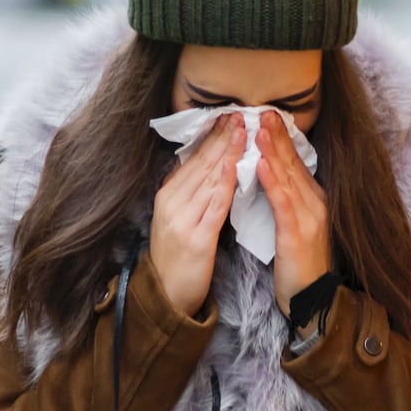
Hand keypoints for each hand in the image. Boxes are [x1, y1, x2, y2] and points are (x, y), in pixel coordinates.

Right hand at [150, 113, 242, 315]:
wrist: (167, 296)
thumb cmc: (177, 258)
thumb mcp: (177, 219)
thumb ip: (190, 193)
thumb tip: (208, 166)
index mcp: (167, 196)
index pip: (193, 160)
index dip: (212, 138)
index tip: (228, 117)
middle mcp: (172, 203)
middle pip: (202, 164)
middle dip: (222, 137)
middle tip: (240, 114)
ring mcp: (183, 220)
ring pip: (210, 179)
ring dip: (228, 152)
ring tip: (243, 130)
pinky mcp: (197, 238)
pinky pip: (215, 205)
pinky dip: (227, 183)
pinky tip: (238, 166)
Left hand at [255, 109, 330, 310]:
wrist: (314, 301)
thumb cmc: (299, 266)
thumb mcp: (294, 227)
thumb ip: (285, 202)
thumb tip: (268, 178)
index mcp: (312, 201)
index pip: (294, 164)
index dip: (280, 139)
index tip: (266, 115)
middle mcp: (314, 204)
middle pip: (292, 164)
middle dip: (276, 136)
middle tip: (262, 109)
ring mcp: (309, 218)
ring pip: (288, 178)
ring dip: (273, 151)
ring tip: (259, 127)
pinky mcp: (298, 234)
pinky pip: (283, 204)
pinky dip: (272, 182)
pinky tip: (261, 166)